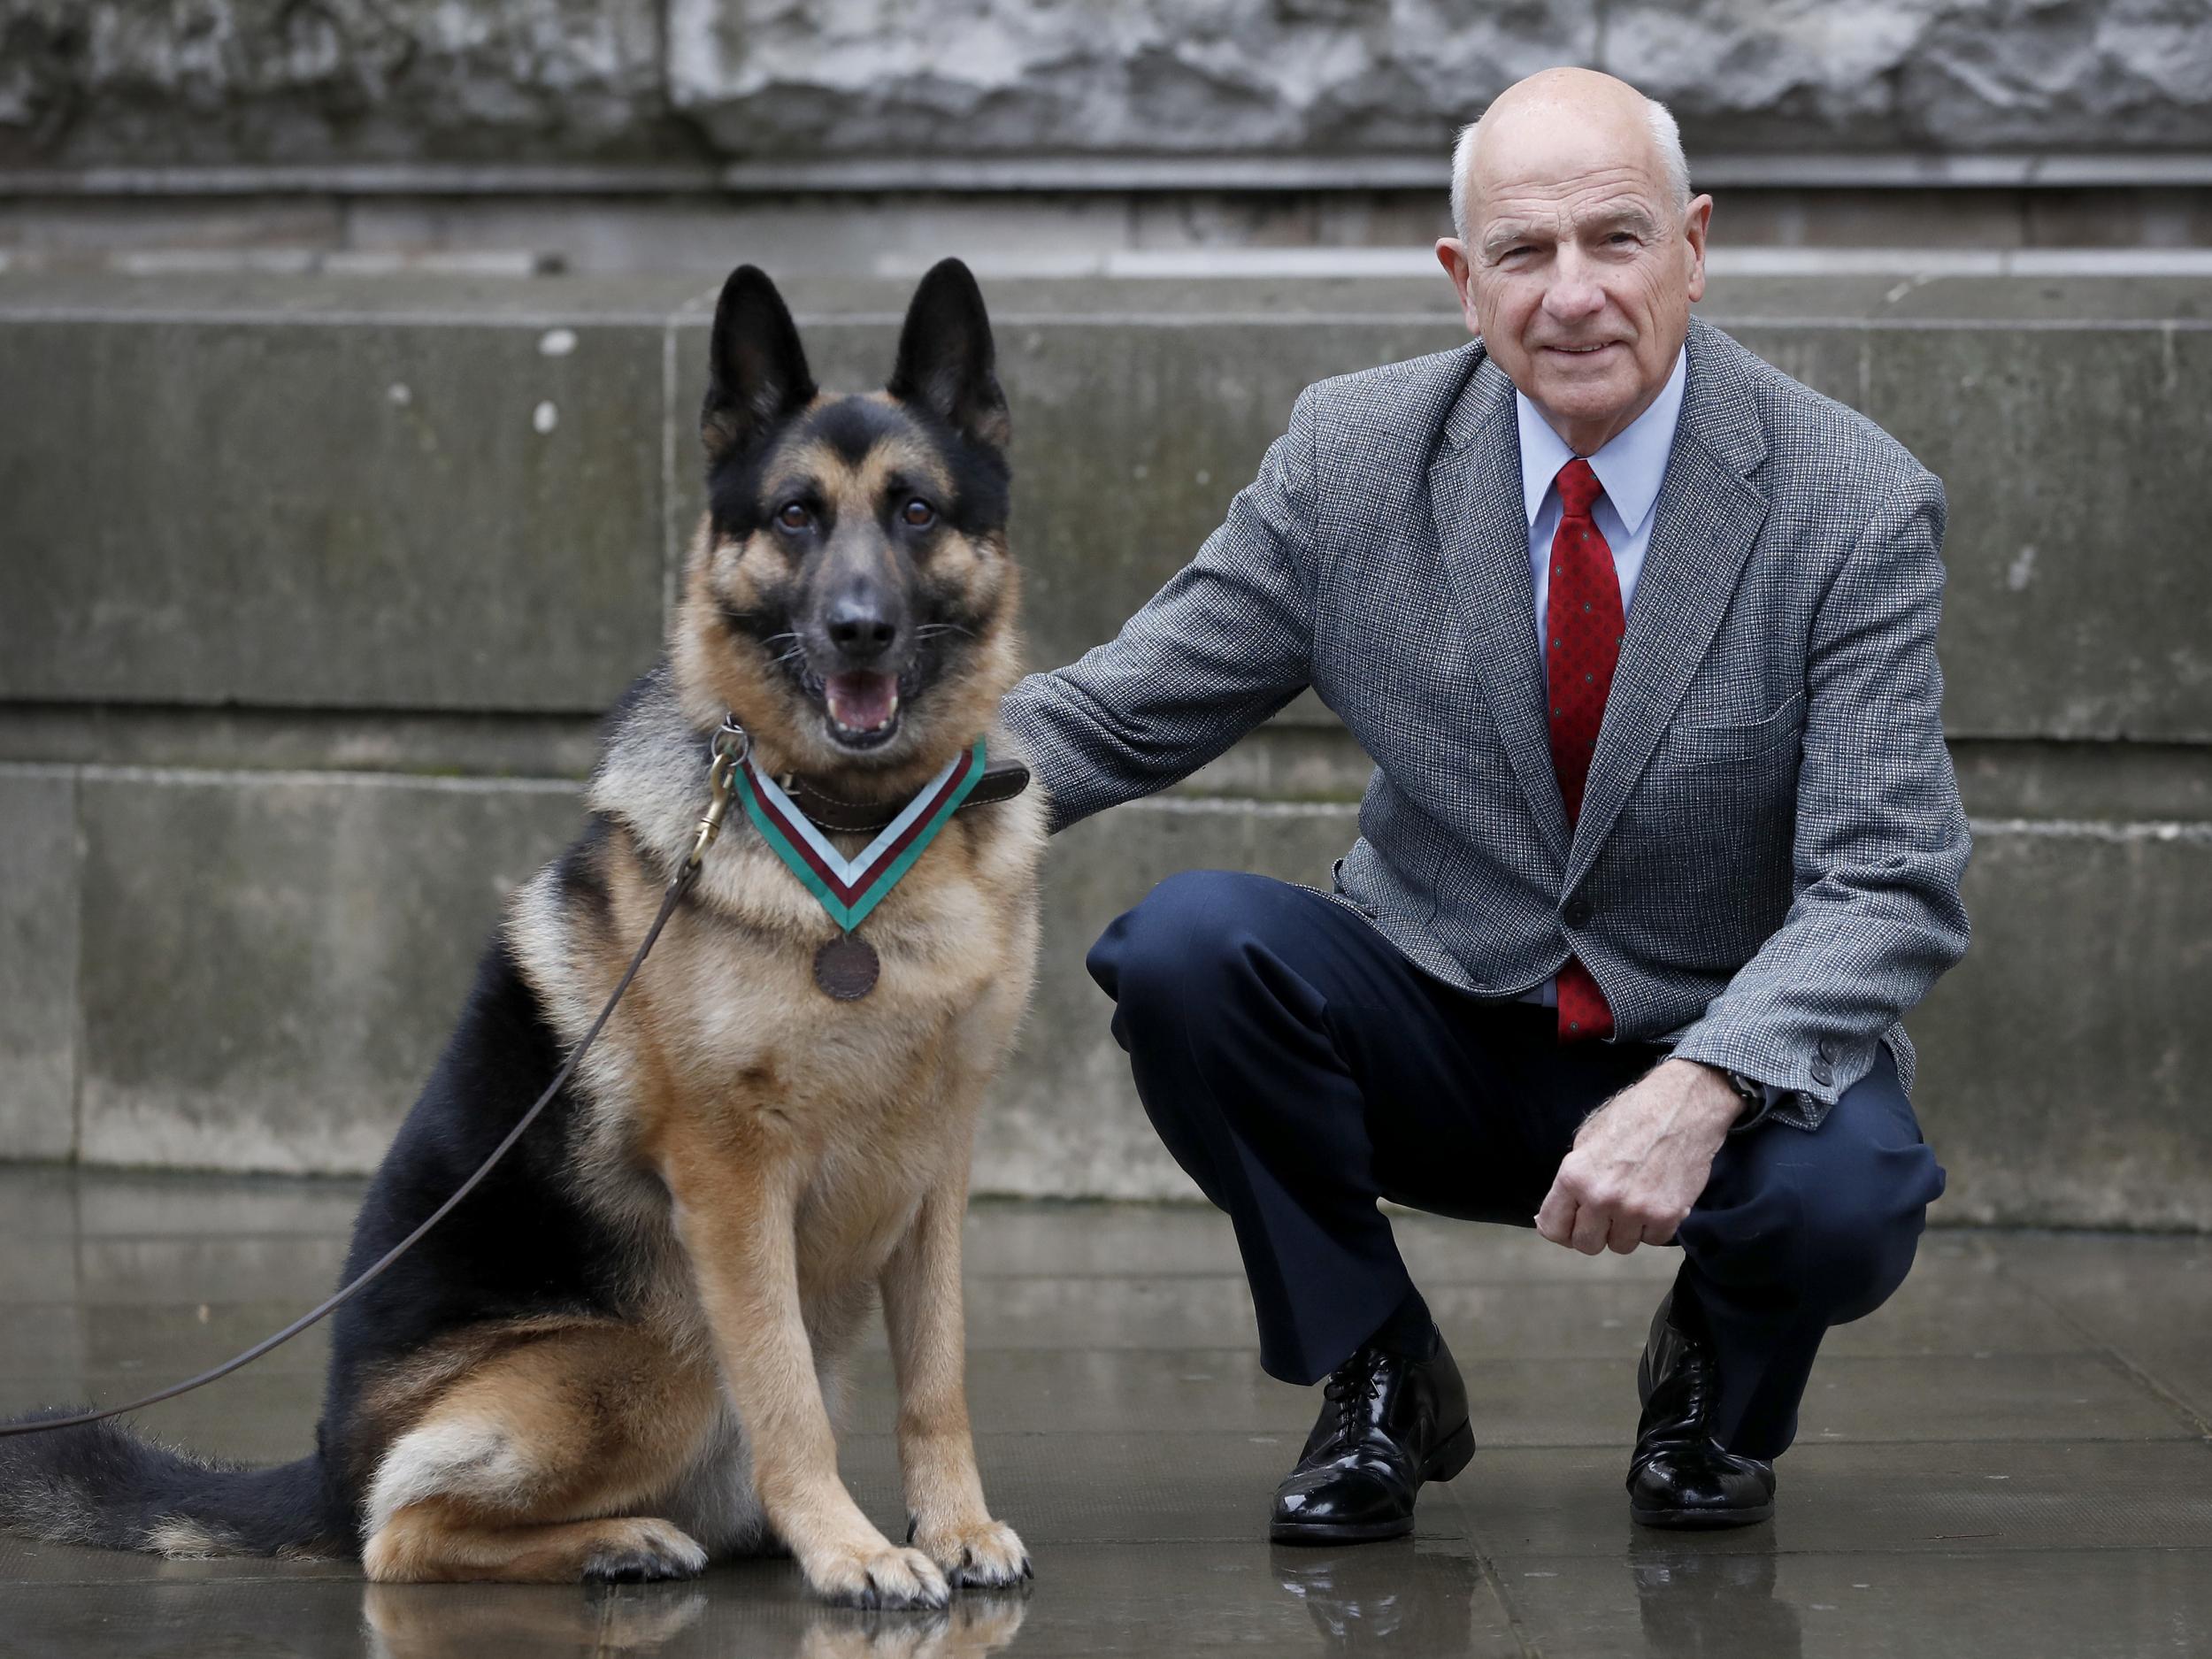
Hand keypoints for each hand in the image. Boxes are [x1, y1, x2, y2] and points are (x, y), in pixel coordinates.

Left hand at [1534, 1059, 1741, 1254]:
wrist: (1684, 1107)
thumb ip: (1571, 1180)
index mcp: (1574, 1176)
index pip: (1553, 1228)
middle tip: (1605, 1214)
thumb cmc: (1632, 1117)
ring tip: (1634, 1201)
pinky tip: (1656, 1200)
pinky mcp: (1667, 1215)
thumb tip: (1558, 1212)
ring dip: (1625, 1230)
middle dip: (1594, 1232)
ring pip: (1621, 1246)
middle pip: (1586, 1245)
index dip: (1560, 1229)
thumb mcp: (1587, 1140)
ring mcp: (1635, 1209)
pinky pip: (1652, 1240)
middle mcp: (1602, 1197)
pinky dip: (1654, 1226)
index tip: (1571, 1223)